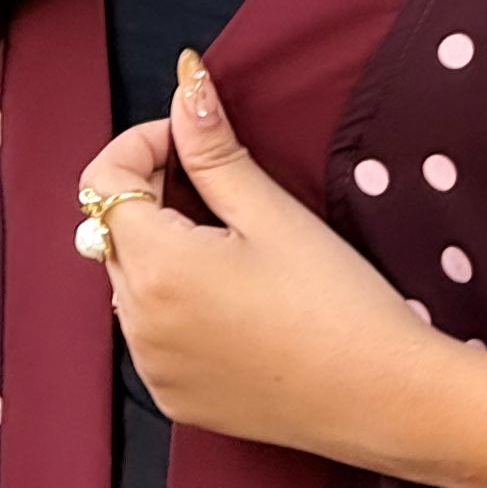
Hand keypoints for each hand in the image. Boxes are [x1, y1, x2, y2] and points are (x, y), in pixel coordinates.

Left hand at [83, 54, 427, 458]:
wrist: (384, 399)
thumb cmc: (339, 304)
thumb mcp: (274, 215)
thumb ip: (213, 150)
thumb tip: (186, 88)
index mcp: (158, 268)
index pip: (103, 182)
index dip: (141, 145)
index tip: (190, 139)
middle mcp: (138, 322)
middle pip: (111, 232)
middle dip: (152, 195)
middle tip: (221, 188)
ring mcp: (151, 366)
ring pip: (129, 283)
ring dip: (161, 251)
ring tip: (233, 248)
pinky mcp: (173, 396)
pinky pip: (150, 333)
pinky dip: (175, 305)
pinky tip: (235, 301)